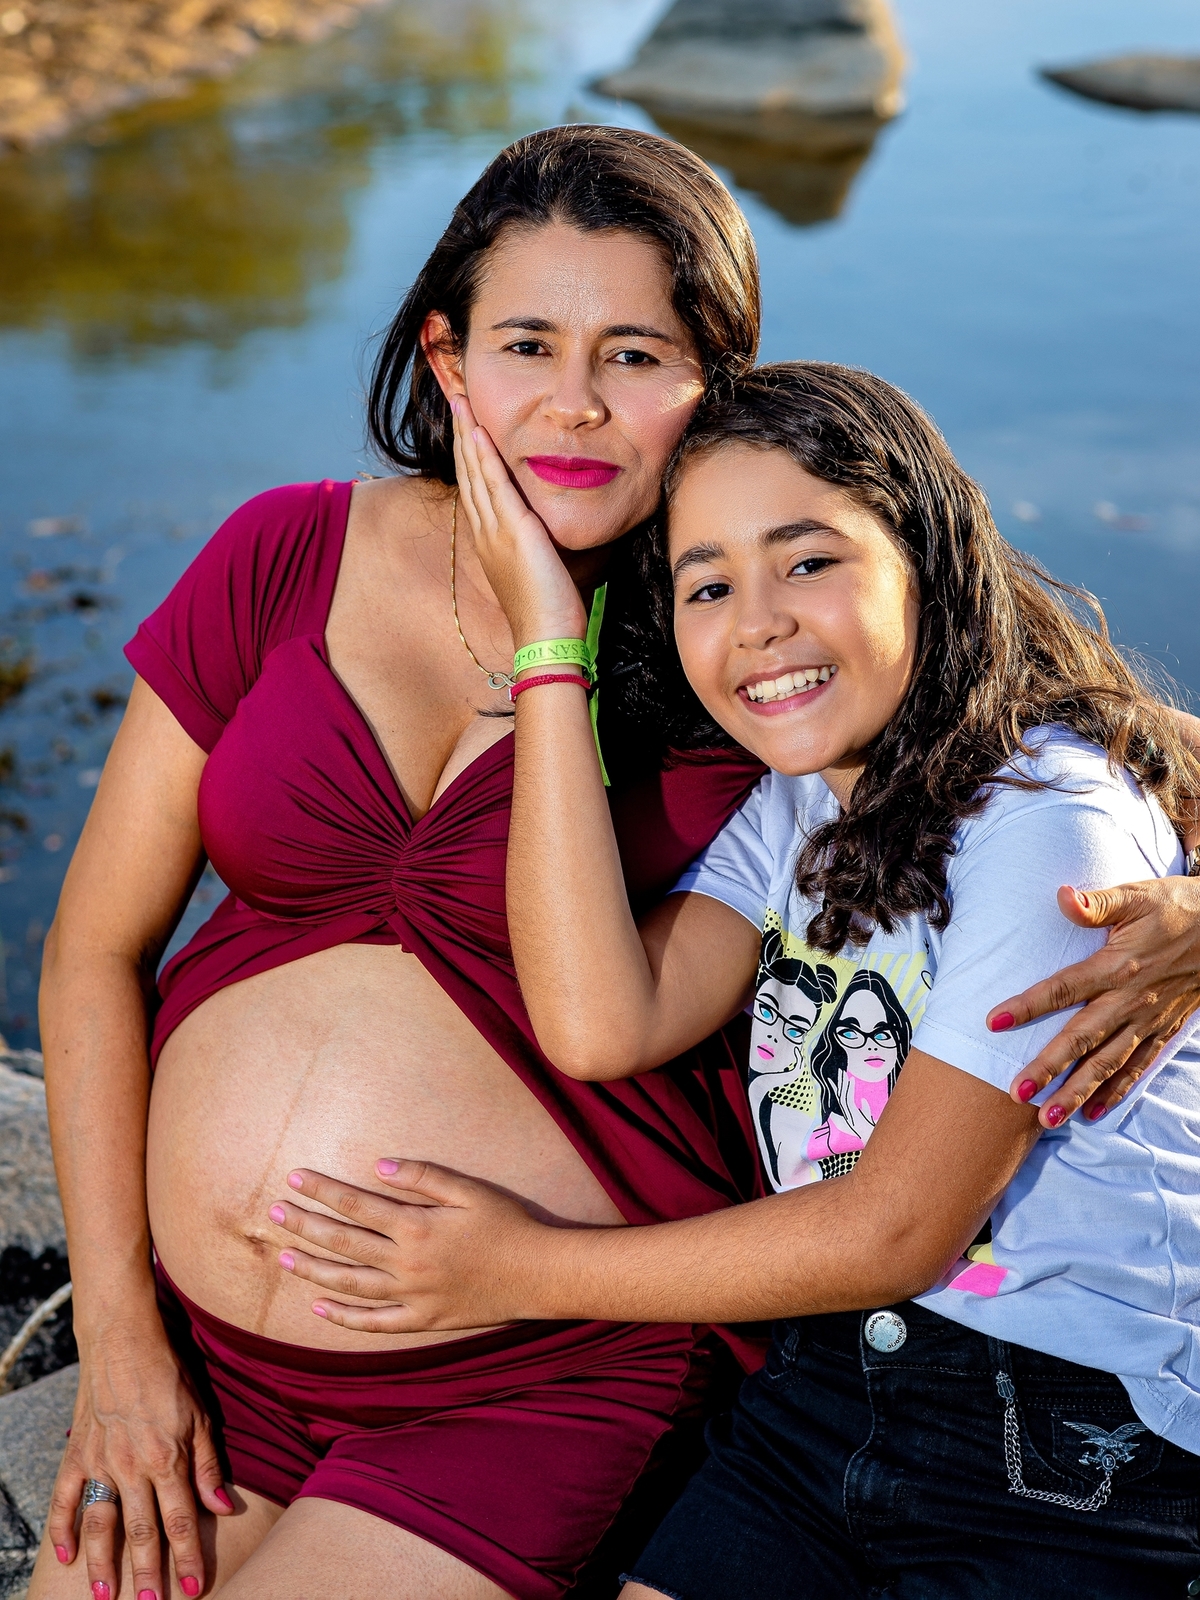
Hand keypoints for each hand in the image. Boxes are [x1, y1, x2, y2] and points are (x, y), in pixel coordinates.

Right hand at [46, 1325, 230, 1597]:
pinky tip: (68, 1556)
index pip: (181, 1520)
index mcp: (168, 1458)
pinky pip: (66, 1498)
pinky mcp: (78, 1454)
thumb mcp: (201, 1415)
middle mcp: (133, 1466)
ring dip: (105, 1562)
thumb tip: (223, 1508)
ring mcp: (102, 1462)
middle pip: (142, 1530)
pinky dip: (64, 1528)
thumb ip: (209, 1466)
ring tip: (108, 1595)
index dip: (187, 1557)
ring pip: (103, 1523)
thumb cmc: (169, 1374)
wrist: (124, 1341)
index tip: (192, 1588)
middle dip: (149, 1571)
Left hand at [270, 1160, 556, 1330]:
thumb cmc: (509, 1224)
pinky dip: (344, 1319)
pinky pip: (374, 1324)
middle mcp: (406, 1263)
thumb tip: (379, 1167)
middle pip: (343, 1242)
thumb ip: (425, 1176)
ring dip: (314, 1270)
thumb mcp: (471, 1190)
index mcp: (416, 1226)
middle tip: (273, 1213)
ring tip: (285, 1256)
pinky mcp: (423, 1320)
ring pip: (350, 1284)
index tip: (295, 1178)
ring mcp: (412, 1296)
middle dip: (305, 1225)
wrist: (539, 1274)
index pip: (356, 1205)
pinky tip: (319, 1308)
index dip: (323, 1191)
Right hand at [451, 395, 586, 646]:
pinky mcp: (514, 531)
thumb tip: (540, 532)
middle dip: (460, 436)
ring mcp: (495, 531)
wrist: (546, 637)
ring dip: (466, 436)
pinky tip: (477, 433)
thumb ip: (532, 545)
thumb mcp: (535, 569)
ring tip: (460, 402)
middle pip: (467, 474)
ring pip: (475, 474)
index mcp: (489, 540)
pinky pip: (495, 487)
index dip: (468, 455)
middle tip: (455, 400)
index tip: (465, 426)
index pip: (475, 487)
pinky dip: (484, 458)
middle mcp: (485, 532)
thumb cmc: (547, 611)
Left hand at [990, 878, 1199, 1125]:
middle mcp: (1130, 999)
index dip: (1028, 1005)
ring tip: (1047, 1119)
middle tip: (1016, 1093)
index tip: (994, 1022)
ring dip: (1077, 1091)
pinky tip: (1092, 1112)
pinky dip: (1116, 1091)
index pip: (1063, 989)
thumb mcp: (1137, 896)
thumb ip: (1098, 903)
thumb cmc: (1175, 907)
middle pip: (1082, 1038)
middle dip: (1049, 1068)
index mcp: (1117, 966)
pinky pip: (1138, 1067)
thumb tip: (1062, 896)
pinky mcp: (1164, 1030)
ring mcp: (1148, 1020)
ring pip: (1107, 1063)